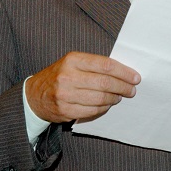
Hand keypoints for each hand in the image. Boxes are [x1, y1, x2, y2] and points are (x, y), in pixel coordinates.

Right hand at [25, 52, 140, 122]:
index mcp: (73, 60)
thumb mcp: (73, 63)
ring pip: (100, 99)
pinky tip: (107, 104)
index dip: (124, 72)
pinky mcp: (65, 110)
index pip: (105, 65)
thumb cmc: (60, 75)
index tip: (135, 77)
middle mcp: (68, 76)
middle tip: (132, 90)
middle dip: (123, 87)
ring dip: (114, 98)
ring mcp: (65, 94)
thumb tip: (123, 73)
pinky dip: (104, 108)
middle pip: (105, 83)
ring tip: (119, 96)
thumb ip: (94, 65)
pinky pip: (92, 111)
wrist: (35, 95)